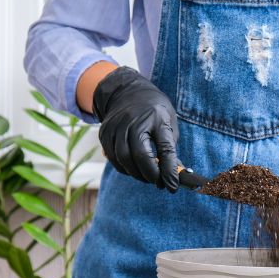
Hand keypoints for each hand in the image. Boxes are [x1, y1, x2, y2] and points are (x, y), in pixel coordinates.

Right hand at [92, 66, 179, 191]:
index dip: (169, 169)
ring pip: (124, 159)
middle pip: (140, 156)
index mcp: (157, 118)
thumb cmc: (153, 110)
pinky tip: (133, 169)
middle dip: (150, 175)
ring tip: (147, 176)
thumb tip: (173, 175)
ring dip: (136, 174)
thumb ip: (169, 148)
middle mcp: (134, 121)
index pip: (164, 148)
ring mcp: (116, 126)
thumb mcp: (168, 122)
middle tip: (159, 182)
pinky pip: (113, 158)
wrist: (126, 91)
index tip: (173, 185)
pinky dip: (124, 168)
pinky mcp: (105, 133)